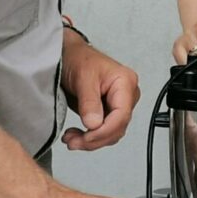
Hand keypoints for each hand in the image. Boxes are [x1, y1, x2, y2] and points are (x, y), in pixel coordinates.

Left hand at [61, 35, 140, 150]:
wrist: (69, 55)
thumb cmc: (79, 59)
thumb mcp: (83, 77)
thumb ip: (89, 102)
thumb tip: (94, 124)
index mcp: (125, 83)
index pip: (122, 115)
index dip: (104, 131)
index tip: (86, 137)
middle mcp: (126, 95)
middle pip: (117, 127)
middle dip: (95, 139)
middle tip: (73, 142)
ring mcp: (119, 105)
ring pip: (111, 133)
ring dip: (91, 141)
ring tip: (71, 139)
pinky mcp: (108, 112)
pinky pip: (103, 131)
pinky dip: (89, 137)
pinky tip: (76, 136)